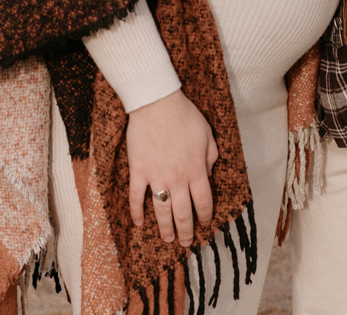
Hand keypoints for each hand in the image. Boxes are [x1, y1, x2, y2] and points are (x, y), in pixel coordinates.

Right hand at [125, 89, 218, 245]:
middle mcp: (178, 178)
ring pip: (162, 210)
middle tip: (186, 243)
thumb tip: (208, 173)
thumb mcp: (207, 134)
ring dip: (164, 227)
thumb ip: (210, 156)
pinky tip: (139, 223)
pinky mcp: (138, 171)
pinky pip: (136, 197)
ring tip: (167, 239)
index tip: (206, 224)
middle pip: (183, 213)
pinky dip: (136, 212)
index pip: (204, 201)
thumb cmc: (184, 116)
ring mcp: (156, 176)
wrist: (157, 103)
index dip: (205, 216)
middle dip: (186, 231)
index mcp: (197, 169)